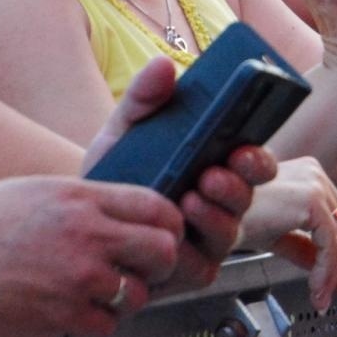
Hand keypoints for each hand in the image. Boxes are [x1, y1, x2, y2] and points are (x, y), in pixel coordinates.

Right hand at [0, 176, 183, 336]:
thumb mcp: (43, 192)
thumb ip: (90, 201)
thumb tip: (128, 210)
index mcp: (84, 199)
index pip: (158, 206)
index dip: (171, 224)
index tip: (165, 235)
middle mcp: (87, 235)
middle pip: (162, 251)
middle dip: (160, 265)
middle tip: (143, 271)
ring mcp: (76, 277)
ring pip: (138, 294)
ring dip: (125, 299)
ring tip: (100, 294)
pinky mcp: (61, 315)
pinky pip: (107, 325)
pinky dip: (98, 324)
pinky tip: (76, 313)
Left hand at [82, 56, 277, 292]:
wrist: (78, 221)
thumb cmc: (117, 172)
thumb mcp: (126, 129)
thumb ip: (144, 97)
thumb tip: (164, 65)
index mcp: (219, 165)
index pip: (255, 163)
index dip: (257, 158)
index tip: (242, 150)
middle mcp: (222, 203)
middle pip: (249, 198)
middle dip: (235, 188)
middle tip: (211, 176)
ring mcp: (208, 239)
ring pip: (229, 233)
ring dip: (213, 218)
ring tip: (188, 201)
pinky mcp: (189, 271)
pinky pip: (200, 267)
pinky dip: (187, 254)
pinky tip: (170, 239)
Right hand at [241, 157, 336, 311]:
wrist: (210, 215)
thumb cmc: (232, 218)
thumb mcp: (275, 233)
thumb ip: (302, 246)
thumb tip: (323, 267)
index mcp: (308, 175)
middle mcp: (314, 174)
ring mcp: (314, 184)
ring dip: (336, 275)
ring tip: (325, 298)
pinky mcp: (310, 200)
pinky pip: (329, 243)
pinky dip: (326, 271)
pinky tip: (316, 288)